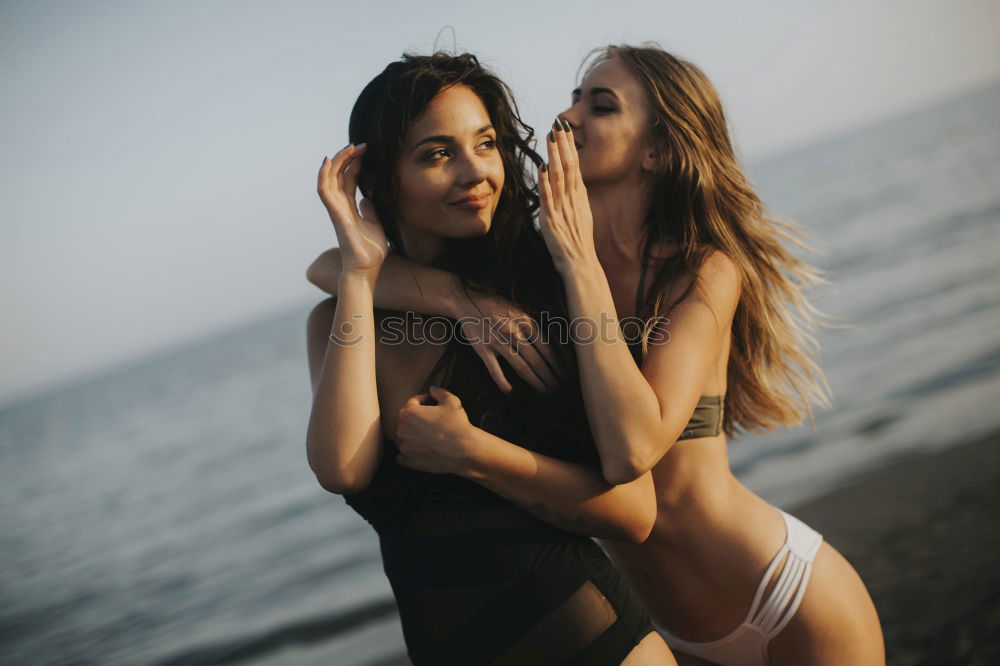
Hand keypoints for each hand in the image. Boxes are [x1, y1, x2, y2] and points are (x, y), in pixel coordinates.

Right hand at [317, 144, 387, 275]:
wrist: (366, 269)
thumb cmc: (370, 251)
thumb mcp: (376, 225)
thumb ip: (370, 211)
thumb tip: (367, 199)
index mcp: (350, 208)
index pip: (349, 179)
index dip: (356, 164)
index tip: (367, 151)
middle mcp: (340, 206)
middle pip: (339, 175)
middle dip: (348, 157)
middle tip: (361, 144)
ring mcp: (336, 209)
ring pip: (330, 178)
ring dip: (337, 161)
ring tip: (349, 147)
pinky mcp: (335, 214)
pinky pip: (324, 191)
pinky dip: (323, 175)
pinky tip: (328, 161)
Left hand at [395, 387, 475, 475]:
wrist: (464, 450)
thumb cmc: (457, 424)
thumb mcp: (451, 401)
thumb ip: (439, 392)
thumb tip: (433, 389)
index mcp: (408, 412)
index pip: (413, 402)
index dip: (424, 400)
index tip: (432, 402)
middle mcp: (401, 429)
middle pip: (406, 420)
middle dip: (417, 418)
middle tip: (432, 419)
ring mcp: (404, 447)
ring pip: (403, 437)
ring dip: (412, 435)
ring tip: (427, 435)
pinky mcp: (408, 461)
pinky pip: (402, 456)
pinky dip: (409, 453)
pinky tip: (420, 450)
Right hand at [452, 290, 559, 394]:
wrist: (464, 298)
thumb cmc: (494, 303)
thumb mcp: (518, 309)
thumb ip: (532, 325)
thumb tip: (552, 343)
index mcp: (525, 321)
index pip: (547, 348)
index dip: (559, 364)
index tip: (567, 375)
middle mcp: (514, 332)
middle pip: (537, 361)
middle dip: (551, 378)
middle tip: (561, 391)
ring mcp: (498, 342)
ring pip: (522, 367)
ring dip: (536, 383)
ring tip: (547, 395)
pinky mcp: (482, 350)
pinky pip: (494, 370)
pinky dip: (503, 383)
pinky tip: (511, 394)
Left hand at [538, 120, 598, 275]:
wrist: (580, 263)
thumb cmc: (578, 242)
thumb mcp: (580, 215)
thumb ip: (574, 198)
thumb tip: (571, 182)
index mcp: (579, 197)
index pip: (575, 165)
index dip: (569, 146)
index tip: (565, 129)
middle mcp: (572, 200)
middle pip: (569, 166)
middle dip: (563, 144)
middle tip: (559, 123)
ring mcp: (562, 209)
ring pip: (559, 177)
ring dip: (554, 156)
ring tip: (551, 138)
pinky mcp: (551, 220)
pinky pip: (548, 198)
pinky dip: (545, 182)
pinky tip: (542, 167)